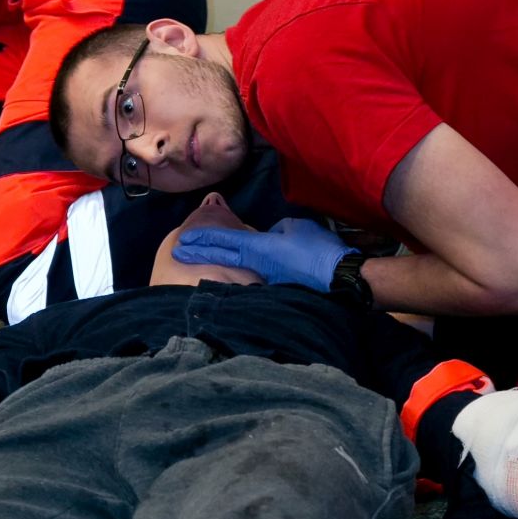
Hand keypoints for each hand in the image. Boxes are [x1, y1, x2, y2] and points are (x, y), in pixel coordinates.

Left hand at [173, 216, 353, 291]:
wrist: (338, 278)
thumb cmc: (318, 249)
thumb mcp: (295, 229)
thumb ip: (275, 232)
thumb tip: (267, 238)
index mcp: (259, 248)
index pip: (226, 240)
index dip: (205, 237)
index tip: (185, 237)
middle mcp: (255, 265)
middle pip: (222, 257)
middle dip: (200, 252)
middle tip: (178, 250)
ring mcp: (262, 279)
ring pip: (233, 268)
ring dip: (214, 264)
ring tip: (195, 260)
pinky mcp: (272, 289)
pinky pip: (248, 278)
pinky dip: (233, 274)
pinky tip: (225, 275)